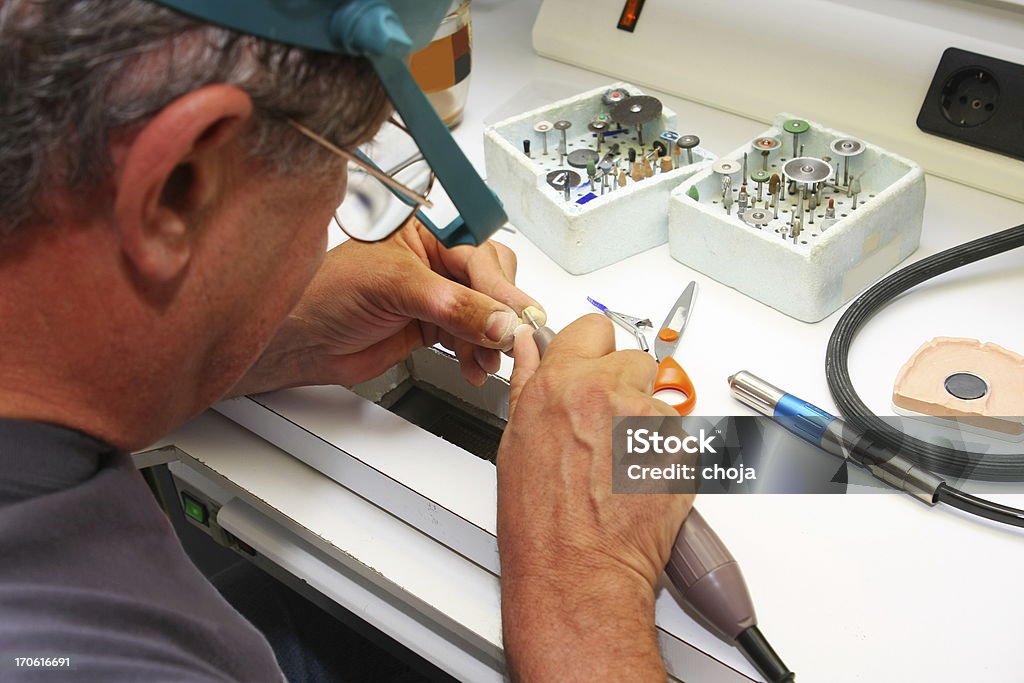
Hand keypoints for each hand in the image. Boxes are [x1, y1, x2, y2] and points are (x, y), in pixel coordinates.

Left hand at [231, 220, 541, 394]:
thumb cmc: (326, 293)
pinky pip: (471, 336)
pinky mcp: (432, 324)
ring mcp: (435, 293)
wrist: (301, 341)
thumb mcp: (394, 288)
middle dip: (501, 313)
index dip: (501, 284)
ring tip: (487, 361)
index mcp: (426, 229)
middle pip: (492, 280)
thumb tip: (498, 320)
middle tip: (509, 339)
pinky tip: (474, 366)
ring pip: (486, 313)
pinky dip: (477, 354)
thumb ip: (452, 304)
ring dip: (491, 340)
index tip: (519, 314)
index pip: (480, 251)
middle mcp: (434, 257)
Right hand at [497, 315, 693, 681]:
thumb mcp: (516, 439)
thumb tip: (527, 346)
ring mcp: (648, 420)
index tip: (594, 366)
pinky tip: (639, 480)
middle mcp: (606, 392)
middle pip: (635, 359)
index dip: (595, 349)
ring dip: (646, 423)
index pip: (594, 328)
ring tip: (620, 464)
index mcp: (562, 383)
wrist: (578, 569)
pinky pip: (680, 436)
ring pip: (659, 400)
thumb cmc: (542, 521)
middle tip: (607, 428)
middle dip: (626, 385)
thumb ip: (528, 381)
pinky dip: (666, 454)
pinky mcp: (682, 449)